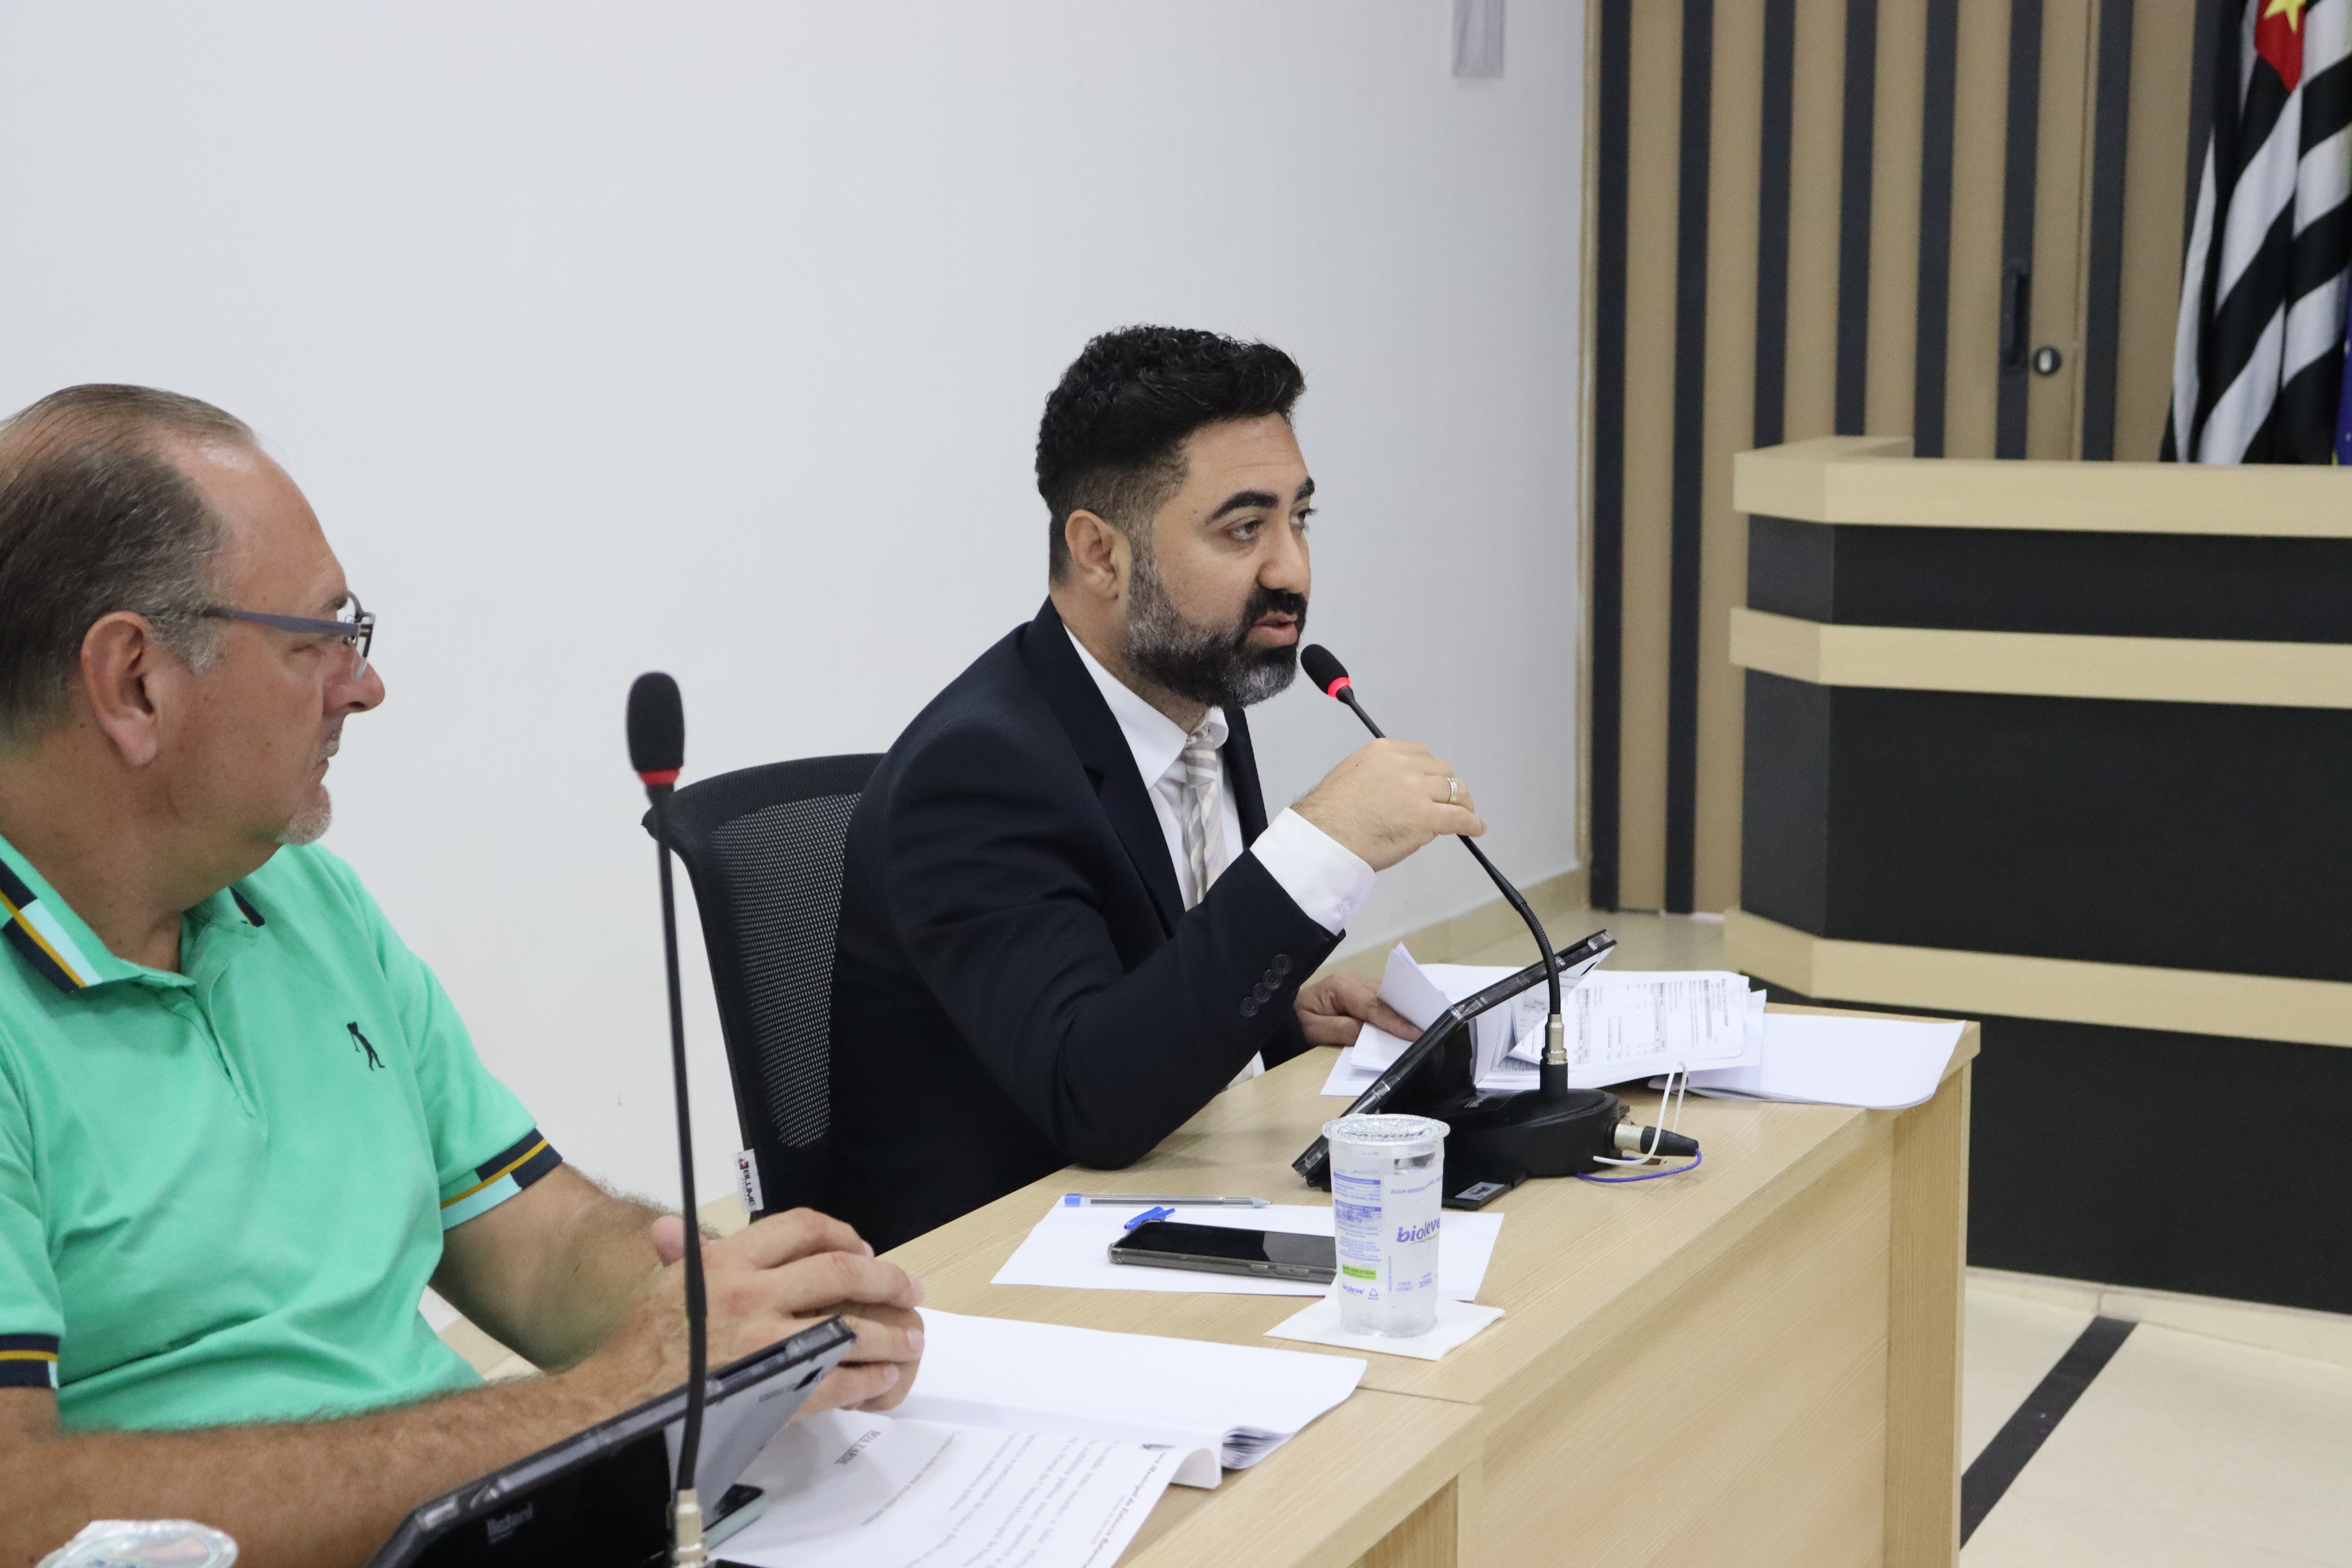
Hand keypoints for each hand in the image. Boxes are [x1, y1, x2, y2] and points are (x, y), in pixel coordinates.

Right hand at [583, 1208, 924, 1415]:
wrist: (616, 1403)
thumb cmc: (641, 1347)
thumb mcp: (666, 1288)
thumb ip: (686, 1255)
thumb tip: (669, 1227)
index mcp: (727, 1262)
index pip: (800, 1228)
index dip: (841, 1233)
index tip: (862, 1246)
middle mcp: (751, 1293)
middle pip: (839, 1271)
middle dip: (884, 1277)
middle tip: (910, 1288)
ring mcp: (766, 1342)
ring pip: (849, 1326)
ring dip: (890, 1332)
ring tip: (913, 1338)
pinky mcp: (775, 1388)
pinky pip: (837, 1379)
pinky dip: (868, 1378)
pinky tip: (883, 1376)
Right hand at [1291, 738, 1482, 871]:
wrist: (1325, 837)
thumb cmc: (1330, 815)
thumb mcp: (1353, 775)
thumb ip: (1379, 774)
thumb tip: (1398, 791)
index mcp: (1385, 751)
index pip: (1421, 754)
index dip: (1429, 772)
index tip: (1430, 783)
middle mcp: (1404, 765)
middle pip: (1441, 770)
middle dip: (1446, 786)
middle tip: (1449, 801)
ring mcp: (1417, 791)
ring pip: (1454, 790)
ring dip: (1461, 803)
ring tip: (1466, 814)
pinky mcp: (1426, 818)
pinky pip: (1459, 817)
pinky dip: (1471, 822)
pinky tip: (1475, 828)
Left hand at [1294, 971, 1422, 1048]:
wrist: (1279, 1015)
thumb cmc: (1294, 1024)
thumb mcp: (1314, 1031)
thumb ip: (1344, 1031)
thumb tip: (1374, 1034)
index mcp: (1340, 987)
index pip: (1373, 1006)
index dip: (1395, 1021)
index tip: (1415, 1033)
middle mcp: (1352, 981)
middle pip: (1386, 997)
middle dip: (1407, 1011)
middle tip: (1432, 1024)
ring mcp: (1358, 985)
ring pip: (1388, 997)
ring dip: (1405, 1010)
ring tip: (1429, 1021)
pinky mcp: (1361, 994)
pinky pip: (1383, 1001)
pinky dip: (1396, 1010)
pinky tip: (1411, 1019)